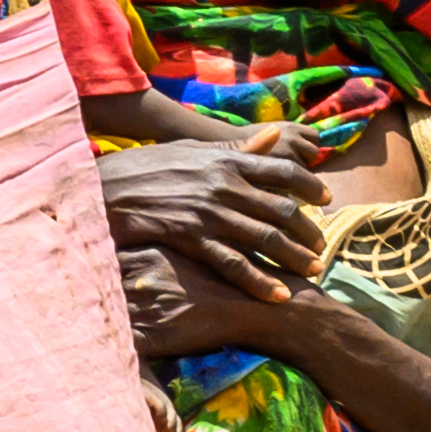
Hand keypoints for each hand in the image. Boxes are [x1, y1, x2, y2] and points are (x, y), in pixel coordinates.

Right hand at [104, 131, 324, 299]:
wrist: (105, 188)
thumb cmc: (145, 168)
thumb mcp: (191, 150)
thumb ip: (234, 148)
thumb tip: (271, 136)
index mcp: (227, 160)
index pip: (283, 169)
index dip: (309, 184)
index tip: (325, 198)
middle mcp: (225, 184)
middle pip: (282, 207)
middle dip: (308, 230)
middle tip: (322, 248)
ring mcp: (210, 212)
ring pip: (266, 236)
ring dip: (294, 256)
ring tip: (314, 271)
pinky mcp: (192, 237)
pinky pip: (233, 263)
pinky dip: (258, 281)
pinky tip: (277, 295)